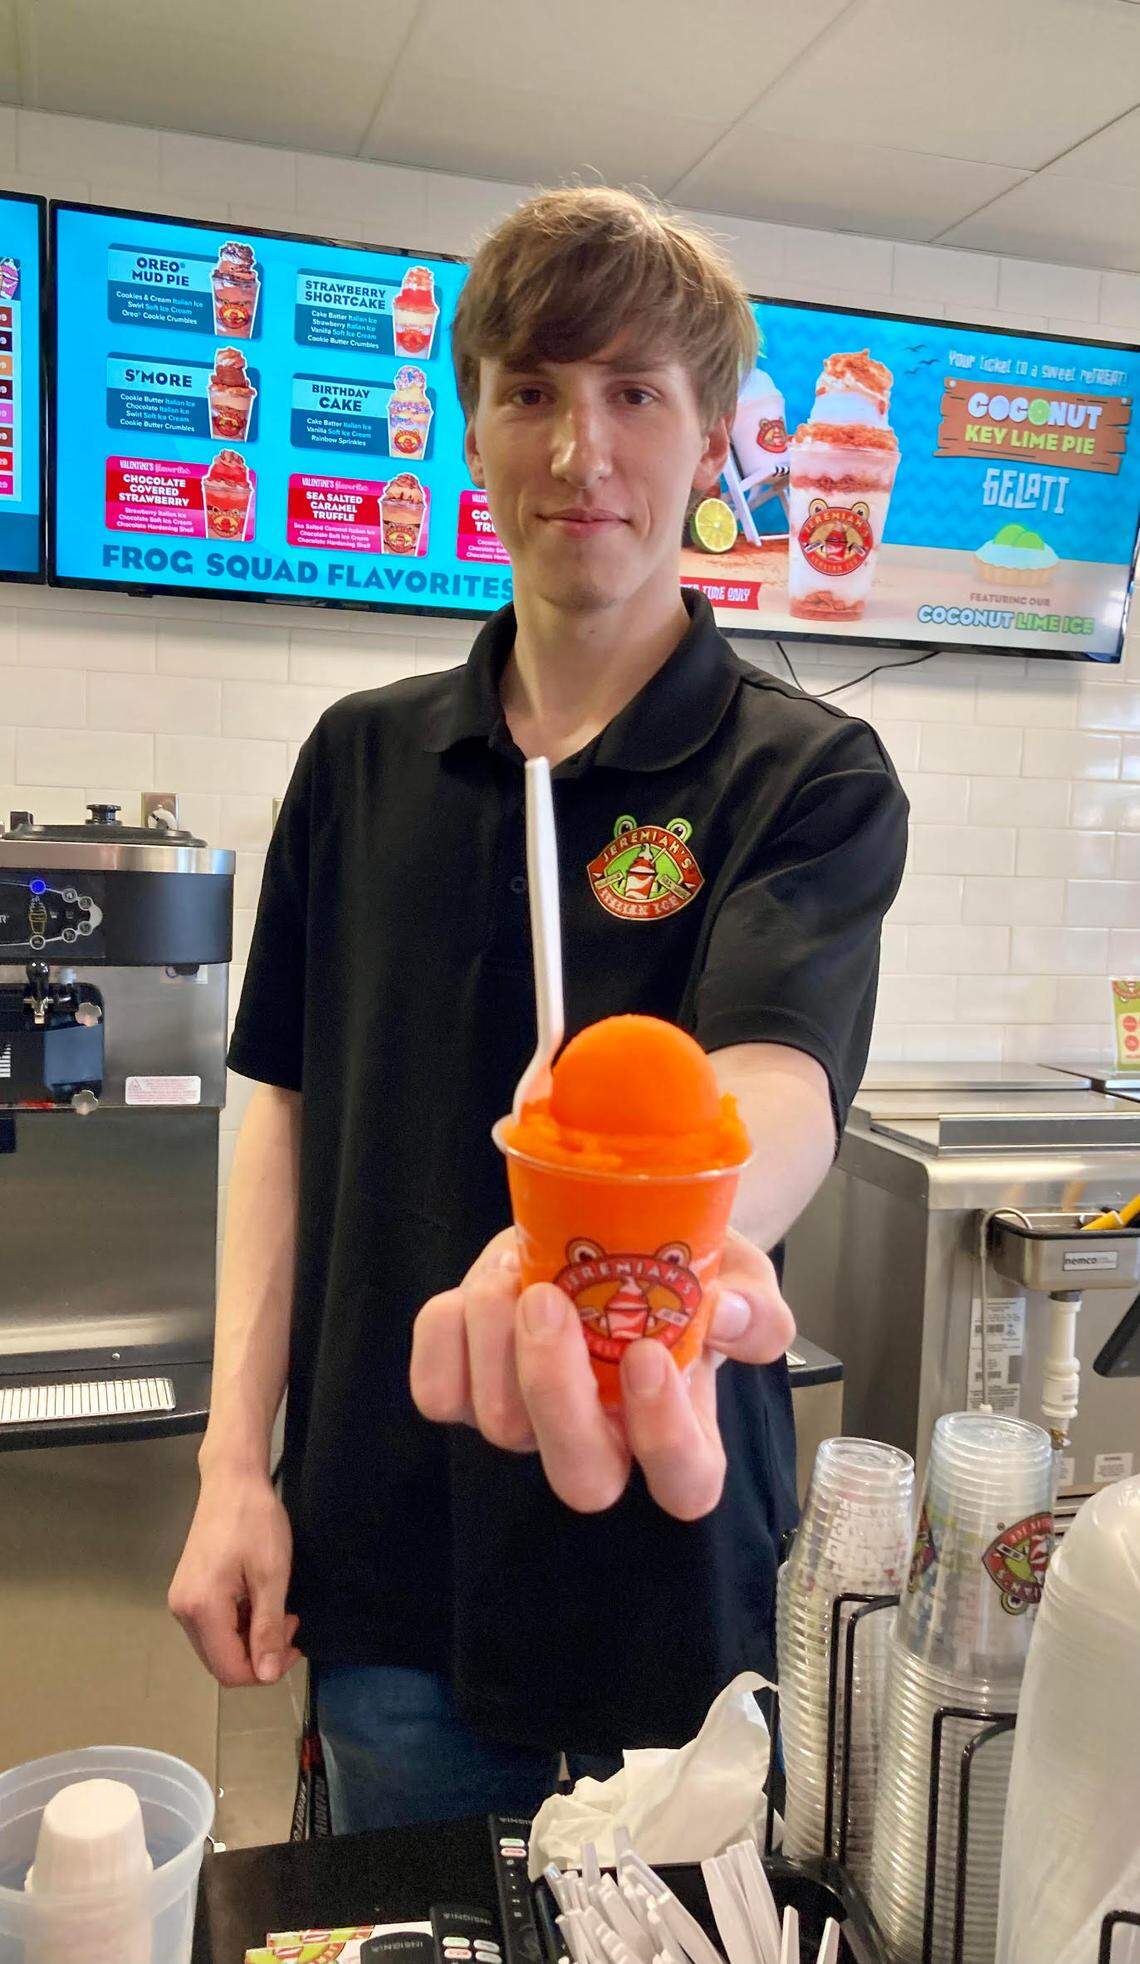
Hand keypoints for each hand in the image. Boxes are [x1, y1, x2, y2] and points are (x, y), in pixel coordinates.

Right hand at [168, 1467, 301, 1688]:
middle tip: (288, 1622)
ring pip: (218, 1646)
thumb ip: (268, 1628)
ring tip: (277, 1608)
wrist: (232, 1479)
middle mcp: (182, 1611)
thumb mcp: (271, 1575)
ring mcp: (182, 1601)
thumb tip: (266, 1676)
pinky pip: (214, 1626)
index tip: (293, 1640)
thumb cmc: (255, 1521)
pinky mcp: (188, 1590)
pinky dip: (239, 1624)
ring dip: (251, 1639)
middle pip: (221, 1662)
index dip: (265, 1669)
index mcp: (201, 1609)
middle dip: (259, 1654)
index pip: (230, 1670)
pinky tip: (259, 1601)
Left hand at [410, 1225, 794, 1522]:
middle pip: (580, 1479)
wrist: (614, 1226)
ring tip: (518, 1270)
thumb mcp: (741, 1276)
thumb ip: (755, 1306)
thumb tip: (729, 1314)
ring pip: (499, 1424)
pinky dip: (447, 1335)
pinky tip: (481, 1289)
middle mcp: (602, 1442)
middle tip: (548, 1300)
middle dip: (555, 1392)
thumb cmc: (682, 1269)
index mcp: (678, 1429)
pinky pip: (437, 1393)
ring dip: (498, 1338)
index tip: (646, 1355)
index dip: (665, 1437)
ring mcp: (529, 1422)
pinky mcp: (467, 1392)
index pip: (685, 1483)